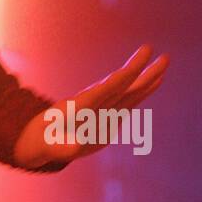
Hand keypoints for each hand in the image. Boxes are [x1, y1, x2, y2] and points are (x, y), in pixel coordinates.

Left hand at [13, 43, 169, 169]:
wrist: (39, 138)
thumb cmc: (41, 143)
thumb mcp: (47, 147)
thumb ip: (62, 148)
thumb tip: (75, 149)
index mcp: (79, 107)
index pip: (103, 90)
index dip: (119, 79)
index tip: (131, 68)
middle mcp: (93, 103)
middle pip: (120, 84)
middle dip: (138, 70)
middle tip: (156, 53)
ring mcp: (102, 108)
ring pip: (128, 90)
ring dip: (145, 77)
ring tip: (163, 62)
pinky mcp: (108, 116)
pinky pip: (129, 101)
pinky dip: (142, 90)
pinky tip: (155, 81)